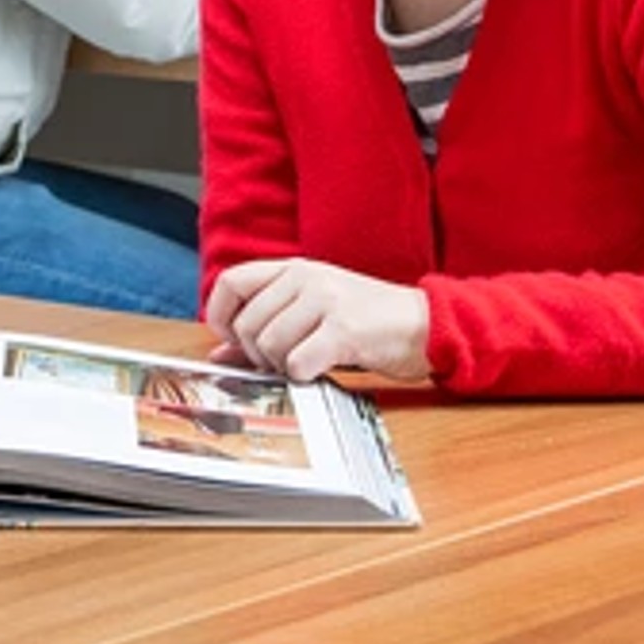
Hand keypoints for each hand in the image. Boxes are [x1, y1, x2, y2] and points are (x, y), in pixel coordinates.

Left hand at [203, 257, 430, 384]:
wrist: (424, 324)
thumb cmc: (367, 320)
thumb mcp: (313, 310)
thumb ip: (268, 324)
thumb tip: (221, 352)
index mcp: (294, 268)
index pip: (231, 281)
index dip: (220, 314)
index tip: (230, 339)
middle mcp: (306, 277)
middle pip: (247, 324)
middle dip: (257, 355)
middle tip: (282, 362)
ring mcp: (325, 301)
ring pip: (269, 345)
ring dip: (281, 366)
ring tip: (306, 363)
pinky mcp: (344, 330)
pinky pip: (297, 363)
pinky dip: (304, 376)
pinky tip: (322, 369)